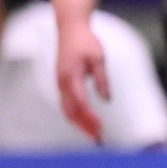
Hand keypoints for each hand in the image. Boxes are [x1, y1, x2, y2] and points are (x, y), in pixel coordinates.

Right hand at [54, 18, 110, 143]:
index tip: (101, 127)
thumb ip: (102, 79)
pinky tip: (86, 122)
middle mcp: (62, 82)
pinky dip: (75, 115)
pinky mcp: (62, 83)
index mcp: (71, 76)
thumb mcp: (99, 58)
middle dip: (84, 126)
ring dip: (79, 123)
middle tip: (98, 139)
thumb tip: (106, 99)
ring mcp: (60, 83)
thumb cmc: (86, 41)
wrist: (70, 28)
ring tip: (94, 134)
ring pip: (67, 110)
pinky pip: (67, 104)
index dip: (90, 117)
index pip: (81, 102)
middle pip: (71, 111)